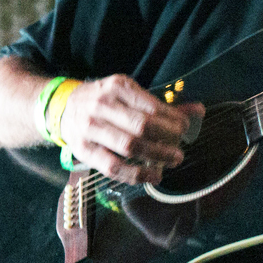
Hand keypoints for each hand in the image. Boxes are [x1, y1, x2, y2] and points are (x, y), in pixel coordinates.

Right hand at [57, 75, 204, 184]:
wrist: (63, 106)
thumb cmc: (104, 100)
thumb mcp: (129, 94)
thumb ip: (162, 105)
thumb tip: (199, 111)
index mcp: (117, 87)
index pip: (151, 106)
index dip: (172, 120)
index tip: (184, 129)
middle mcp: (102, 105)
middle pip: (142, 126)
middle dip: (167, 140)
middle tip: (180, 149)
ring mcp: (91, 128)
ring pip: (129, 146)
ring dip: (156, 156)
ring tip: (172, 161)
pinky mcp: (84, 150)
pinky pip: (114, 167)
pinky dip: (136, 174)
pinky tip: (153, 176)